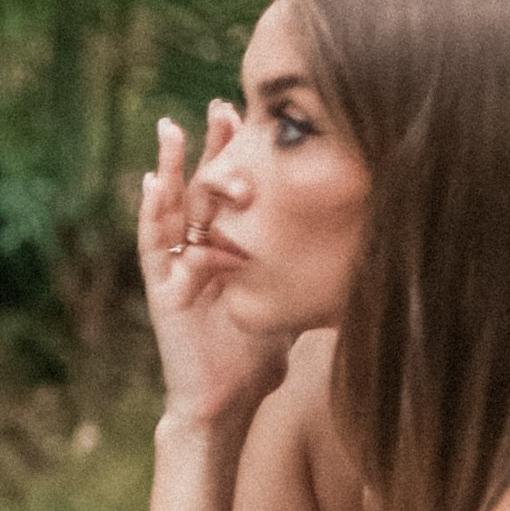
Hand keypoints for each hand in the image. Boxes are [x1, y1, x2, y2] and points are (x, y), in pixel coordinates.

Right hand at [137, 107, 288, 427]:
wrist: (227, 402)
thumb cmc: (256, 357)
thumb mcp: (289, 301)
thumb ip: (305, 273)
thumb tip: (359, 250)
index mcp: (224, 249)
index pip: (228, 190)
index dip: (235, 153)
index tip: (250, 116)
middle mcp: (196, 251)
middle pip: (198, 188)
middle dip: (208, 146)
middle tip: (222, 108)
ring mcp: (175, 269)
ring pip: (168, 208)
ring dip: (169, 168)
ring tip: (170, 130)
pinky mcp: (162, 290)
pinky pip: (152, 246)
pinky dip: (150, 214)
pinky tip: (151, 183)